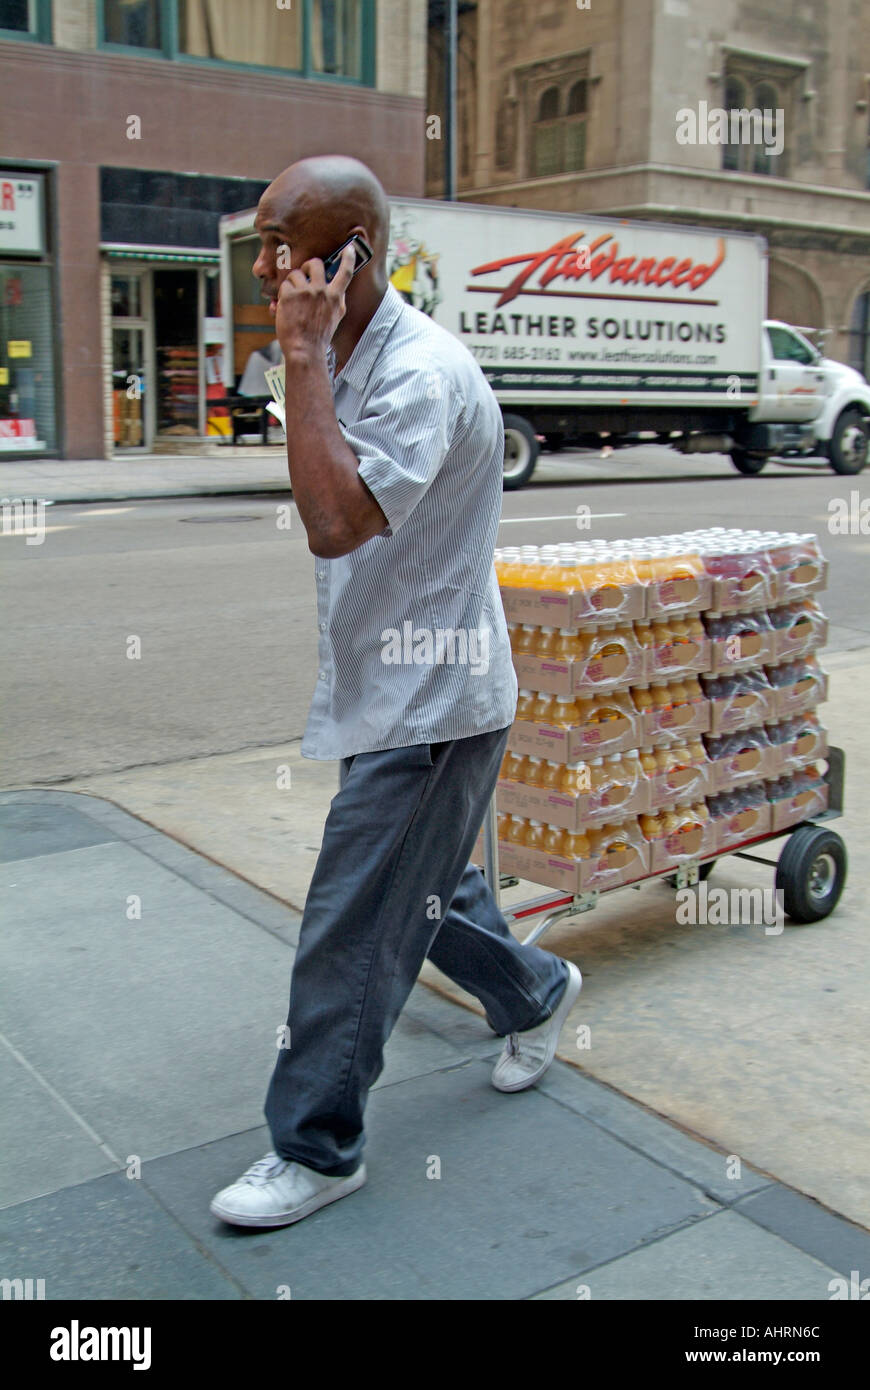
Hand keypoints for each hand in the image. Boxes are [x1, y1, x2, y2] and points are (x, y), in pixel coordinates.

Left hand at [274, 243, 354, 359]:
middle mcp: (322, 291)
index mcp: (335, 298)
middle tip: (303, 273)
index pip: (345, 273)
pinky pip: (284, 286)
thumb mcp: (335, 318)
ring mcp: (306, 292)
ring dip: (292, 285)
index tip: (349, 248)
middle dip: (308, 265)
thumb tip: (337, 290)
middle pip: (316, 263)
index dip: (348, 258)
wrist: (305, 350)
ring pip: (296, 274)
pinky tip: (285, 307)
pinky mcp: (291, 295)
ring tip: (292, 300)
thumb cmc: (318, 337)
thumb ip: (336, 301)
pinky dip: (282, 295)